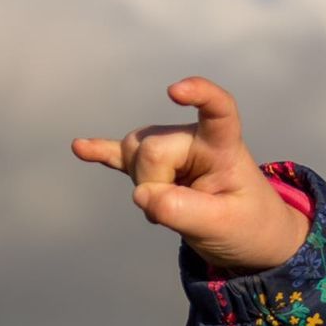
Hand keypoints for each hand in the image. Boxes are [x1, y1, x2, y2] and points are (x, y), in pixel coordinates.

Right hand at [72, 77, 310, 271]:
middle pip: (151, 149)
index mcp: (223, 146)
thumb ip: (181, 211)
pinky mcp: (154, 166)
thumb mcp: (222, 226)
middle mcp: (194, 138)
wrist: (246, 234)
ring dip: (143, 186)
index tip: (175, 91)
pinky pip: (122, 155)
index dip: (199, 95)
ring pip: (133, 153)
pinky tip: (79, 148)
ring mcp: (171, 149)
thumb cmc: (246, 225)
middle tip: (183, 210)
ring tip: (173, 205)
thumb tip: (140, 195)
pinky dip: (102, 152)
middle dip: (154, 186)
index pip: (217, 110)